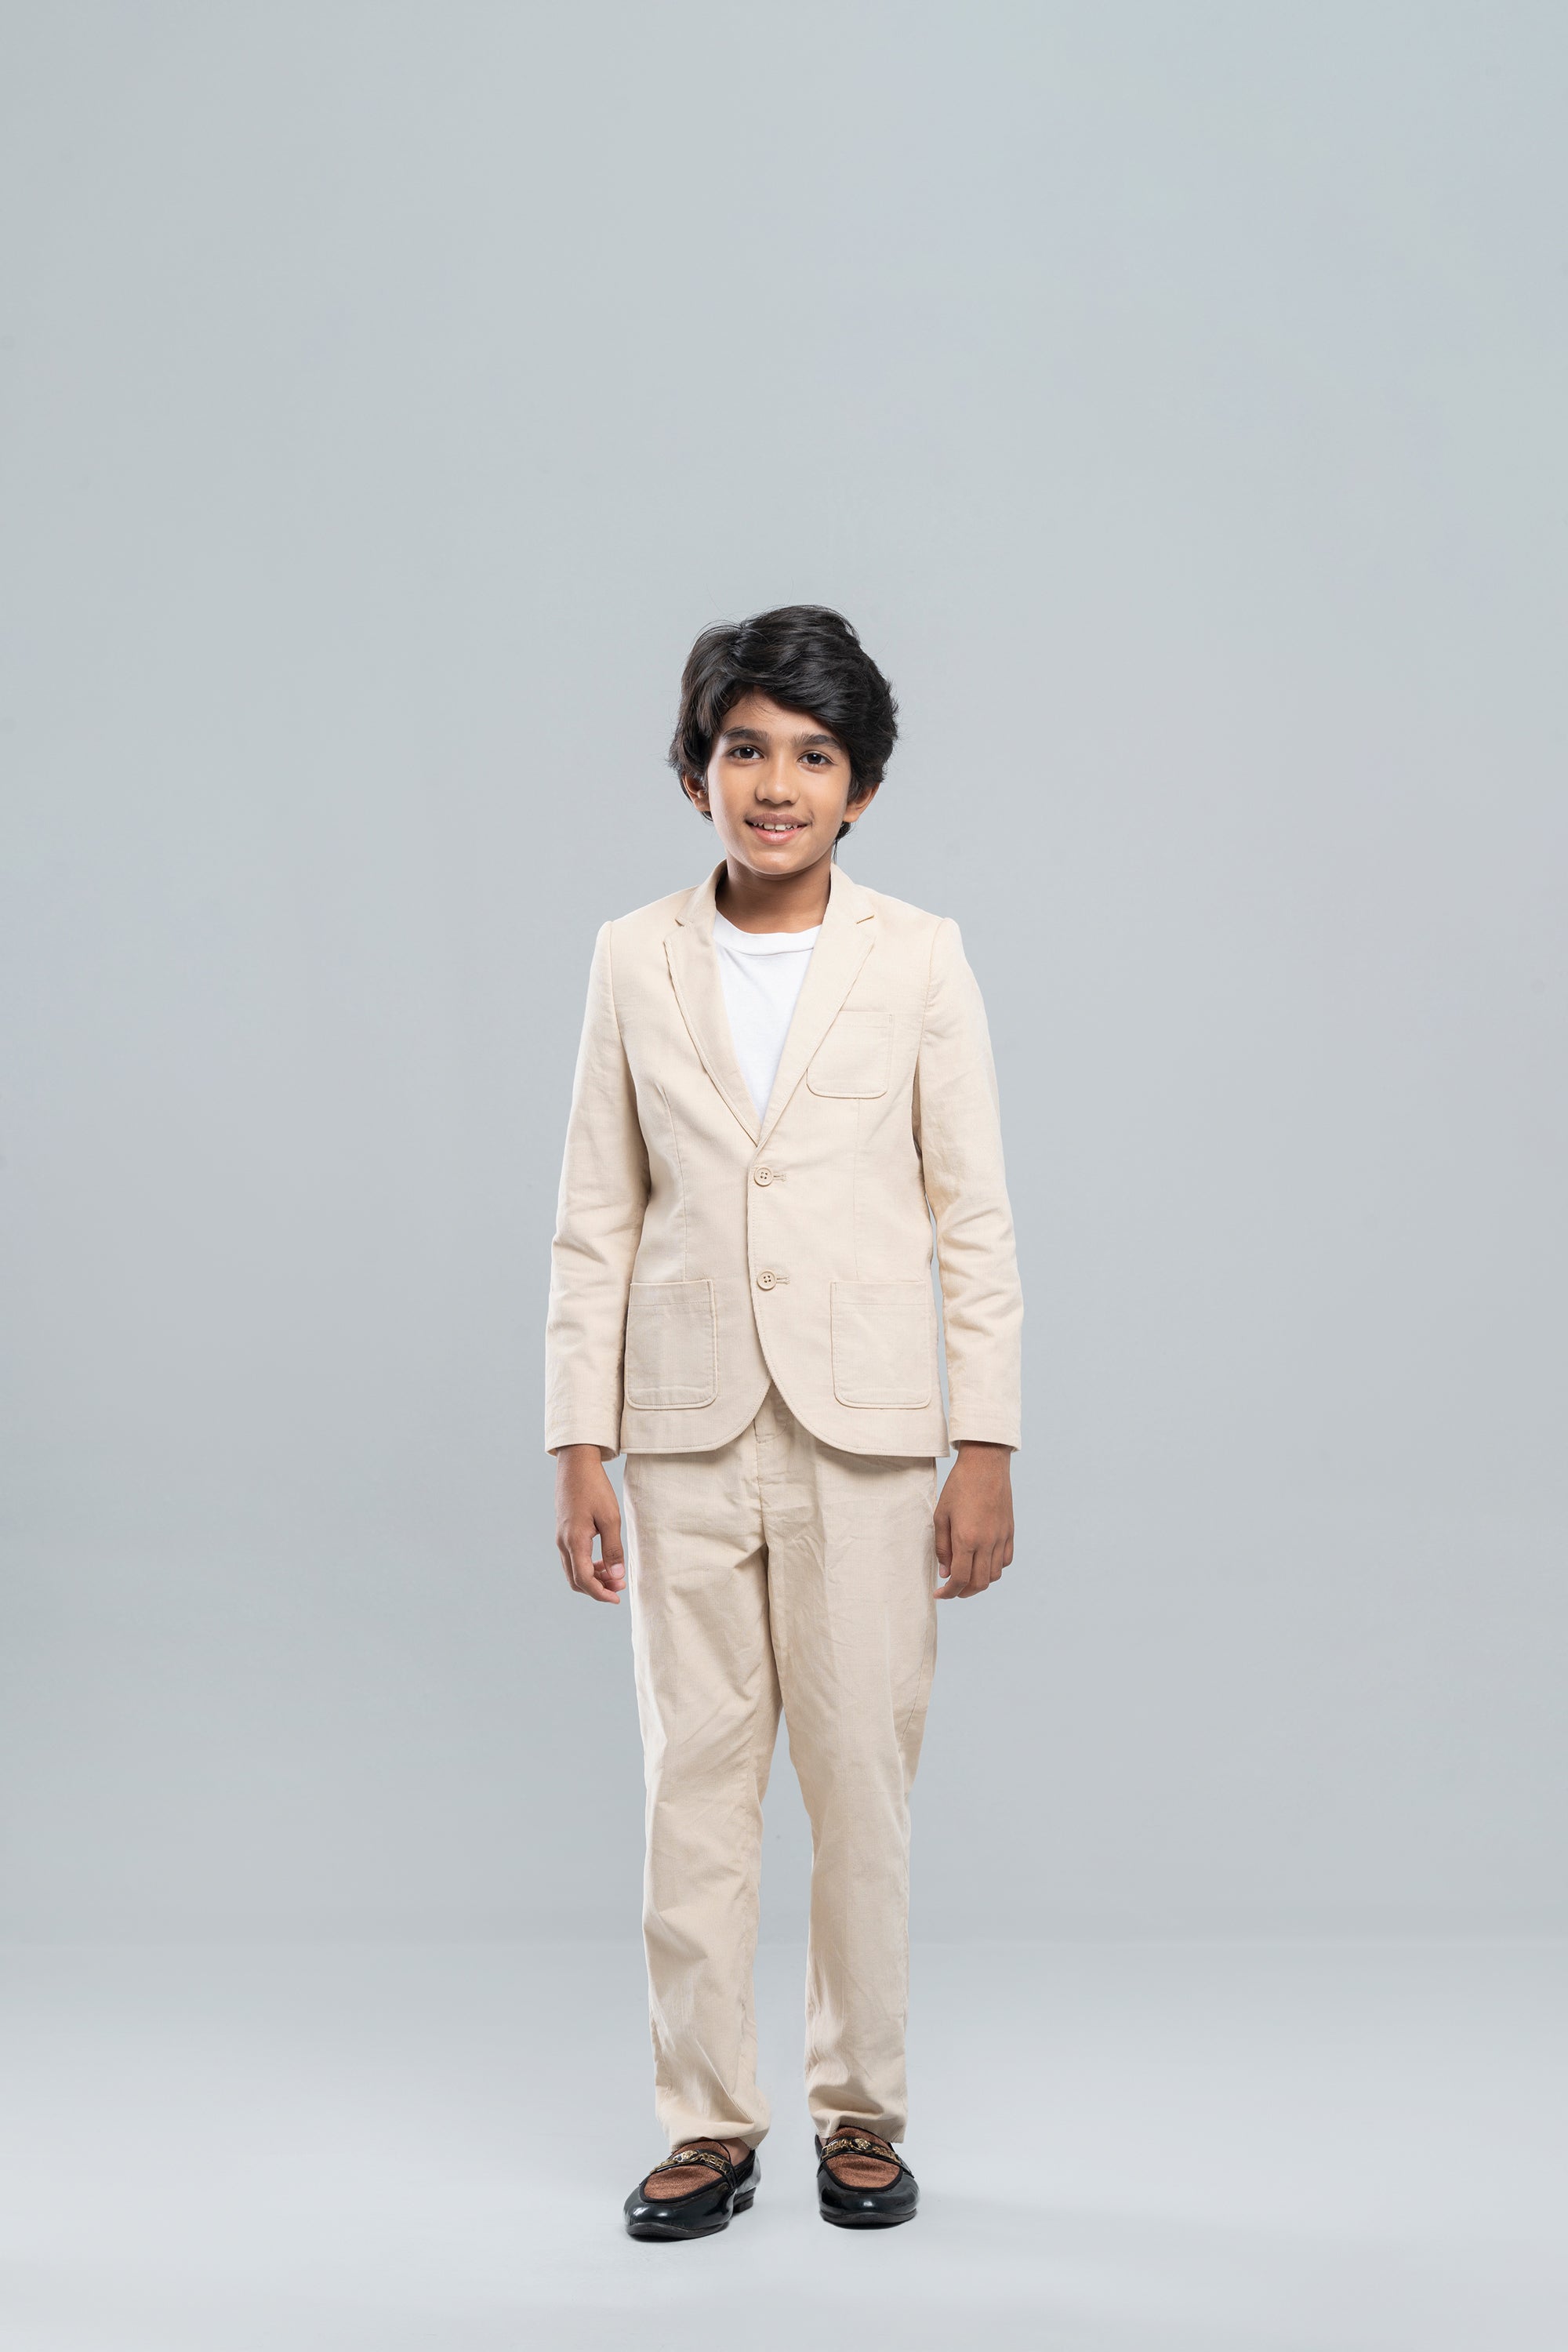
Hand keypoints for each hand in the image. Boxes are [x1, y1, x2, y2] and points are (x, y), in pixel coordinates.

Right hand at [554, 1445, 625, 1602]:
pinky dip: (587, 1566)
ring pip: (573, 1570)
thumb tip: (617, 1576)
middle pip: (576, 1580)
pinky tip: (603, 1561)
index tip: (617, 1598)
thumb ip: (613, 1549)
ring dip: (592, 1578)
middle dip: (597, 1589)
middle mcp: (563, 1543)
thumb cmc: (594, 1488)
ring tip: (614, 1575)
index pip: (584, 1579)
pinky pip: (573, 1559)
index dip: (600, 1593)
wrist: (576, 1465)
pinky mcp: (563, 1532)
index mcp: (574, 1541)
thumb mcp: (610, 1518)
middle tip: (619, 1587)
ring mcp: (561, 1538)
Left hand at [934, 1442, 1013, 1598]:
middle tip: (951, 1590)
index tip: (939, 1594)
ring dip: (979, 1582)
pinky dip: (994, 1569)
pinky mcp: (1010, 1531)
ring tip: (966, 1577)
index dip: (949, 1592)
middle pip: (979, 1583)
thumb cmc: (958, 1486)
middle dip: (963, 1592)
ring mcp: (1001, 1538)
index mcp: (967, 1538)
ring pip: (994, 1575)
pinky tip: (983, 1562)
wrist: (985, 1464)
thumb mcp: (941, 1515)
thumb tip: (945, 1572)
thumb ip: (942, 1547)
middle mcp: (987, 1542)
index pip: (960, 1578)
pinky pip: (1005, 1561)